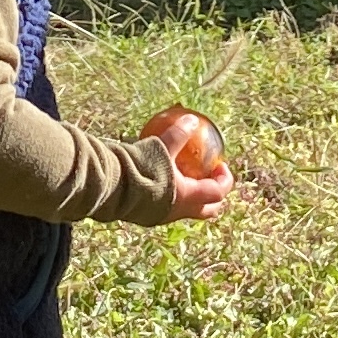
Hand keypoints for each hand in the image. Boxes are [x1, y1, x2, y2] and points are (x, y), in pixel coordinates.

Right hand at [144, 105, 231, 222]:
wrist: (112, 189)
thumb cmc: (140, 168)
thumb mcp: (162, 146)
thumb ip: (178, 133)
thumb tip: (192, 119)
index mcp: (188, 196)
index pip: (218, 192)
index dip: (224, 179)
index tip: (220, 164)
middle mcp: (179, 211)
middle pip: (208, 210)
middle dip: (214, 195)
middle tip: (210, 177)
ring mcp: (163, 217)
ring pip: (187, 211)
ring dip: (192, 197)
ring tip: (186, 178)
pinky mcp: (148, 217)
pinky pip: (168, 210)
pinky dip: (173, 198)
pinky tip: (161, 181)